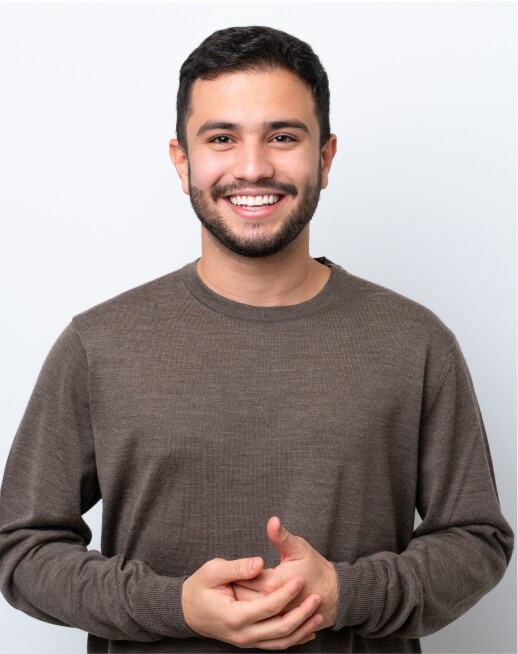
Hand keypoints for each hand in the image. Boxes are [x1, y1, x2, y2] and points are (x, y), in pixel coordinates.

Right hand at [181, 555, 323, 648]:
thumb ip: (237, 567)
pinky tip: (308, 631)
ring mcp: (246, 641)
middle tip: (317, 598)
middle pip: (280, 629)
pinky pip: (276, 645)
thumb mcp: (213, 571)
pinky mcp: (249, 642)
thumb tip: (259, 564)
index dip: (287, 593)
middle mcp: (243, 634)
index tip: (301, 579)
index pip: (269, 607)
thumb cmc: (199, 587)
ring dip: (302, 630)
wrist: (187, 610)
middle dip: (301, 614)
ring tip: (319, 616)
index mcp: (234, 616)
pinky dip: (294, 639)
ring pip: (281, 641)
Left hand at [232, 517, 338, 628]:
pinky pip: (257, 620)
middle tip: (224, 579)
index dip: (232, 572)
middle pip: (240, 597)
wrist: (334, 595)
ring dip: (238, 602)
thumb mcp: (299, 548)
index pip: (243, 578)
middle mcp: (273, 603)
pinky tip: (246, 604)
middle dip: (232, 588)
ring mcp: (275, 617)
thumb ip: (281, 536)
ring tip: (232, 592)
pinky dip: (249, 612)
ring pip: (247, 611)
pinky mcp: (277, 624)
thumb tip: (272, 521)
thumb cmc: (316, 568)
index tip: (225, 567)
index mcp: (274, 583)